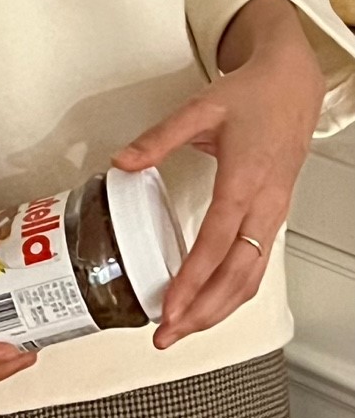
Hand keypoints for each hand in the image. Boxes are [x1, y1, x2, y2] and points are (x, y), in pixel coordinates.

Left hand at [111, 0, 324, 347]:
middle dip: (203, 312)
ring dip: (219, 310)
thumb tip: (123, 161)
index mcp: (245, 181)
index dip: (193, 280)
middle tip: (168, 334)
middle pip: (238, 275)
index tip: (170, 306)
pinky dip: (233, 292)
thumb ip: (158, 138)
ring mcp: (274, 215)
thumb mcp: (199, 108)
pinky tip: (210, 304)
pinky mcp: (273, 217)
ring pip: (252, 277)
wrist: (293, 83)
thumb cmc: (254, 96)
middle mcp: (264, 205)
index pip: (216, 244)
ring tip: (184, 329)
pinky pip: (257, 265)